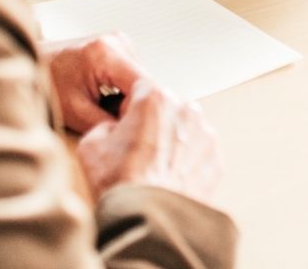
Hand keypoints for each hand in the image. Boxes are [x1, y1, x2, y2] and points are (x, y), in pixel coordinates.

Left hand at [42, 33, 145, 133]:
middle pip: (144, 80)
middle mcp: (118, 41)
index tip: (133, 129)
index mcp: (106, 52)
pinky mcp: (119, 45)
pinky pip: (132, 72)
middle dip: (135, 104)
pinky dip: (125, 88)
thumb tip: (133, 132)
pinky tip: (108, 98)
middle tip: (116, 124)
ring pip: (140, 77)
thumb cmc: (46, 85)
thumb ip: (106, 122)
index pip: (143, 83)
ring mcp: (120, 41)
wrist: (31, 63)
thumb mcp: (75, 111)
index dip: (141, 109)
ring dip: (131, 96)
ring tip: (108, 110)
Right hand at [77, 78, 222, 206]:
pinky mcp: (216, 158)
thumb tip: (113, 128)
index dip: (130, 108)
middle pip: (167, 109)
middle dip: (155, 124)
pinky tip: (171, 181)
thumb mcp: (91, 147)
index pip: (142, 89)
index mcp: (156, 98)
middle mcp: (186, 109)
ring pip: (187, 130)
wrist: (147, 218)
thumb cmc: (120, 181)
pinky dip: (188, 164)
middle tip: (139, 153)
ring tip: (155, 170)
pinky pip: (200, 155)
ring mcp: (205, 134)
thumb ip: (104, 125)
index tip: (126, 126)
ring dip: (174, 143)